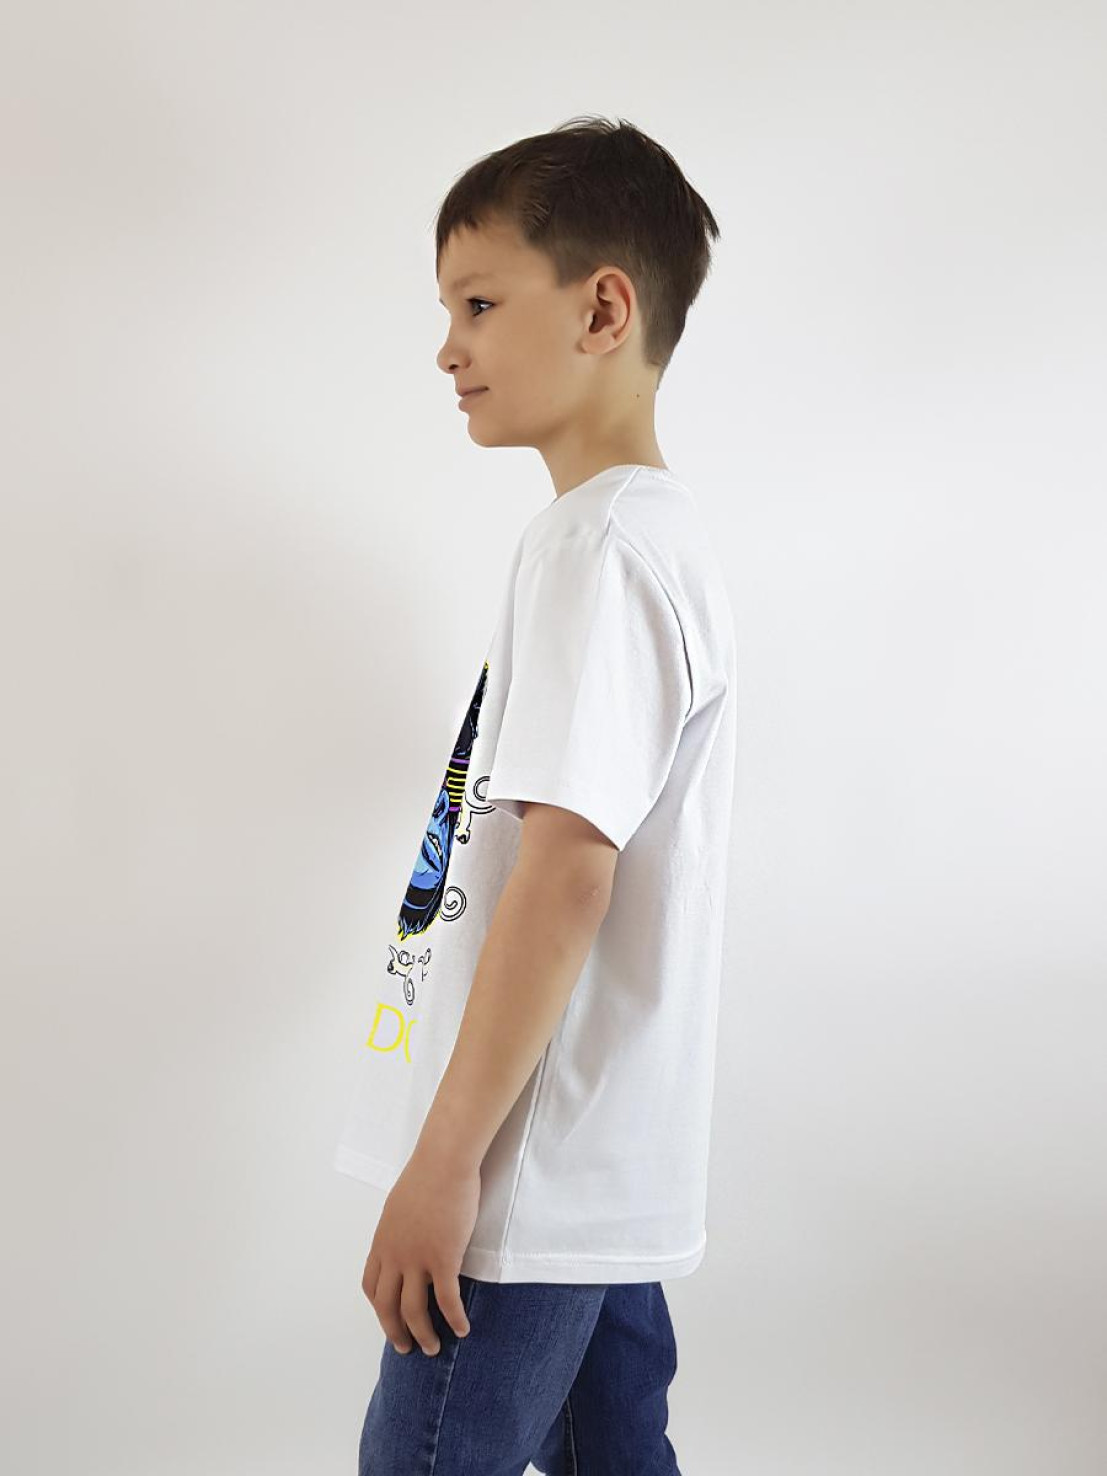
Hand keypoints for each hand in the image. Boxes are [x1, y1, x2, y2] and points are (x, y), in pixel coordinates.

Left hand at [361, 1144, 480, 1356]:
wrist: (443, 1162)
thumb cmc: (426, 1176)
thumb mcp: (399, 1206)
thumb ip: (399, 1230)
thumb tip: (407, 1241)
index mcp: (382, 1242)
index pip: (371, 1286)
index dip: (379, 1307)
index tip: (390, 1317)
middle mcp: (394, 1256)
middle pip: (387, 1307)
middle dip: (395, 1332)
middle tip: (407, 1347)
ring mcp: (417, 1259)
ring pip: (413, 1311)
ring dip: (423, 1335)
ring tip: (433, 1347)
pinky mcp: (443, 1258)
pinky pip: (447, 1300)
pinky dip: (454, 1318)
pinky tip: (463, 1328)